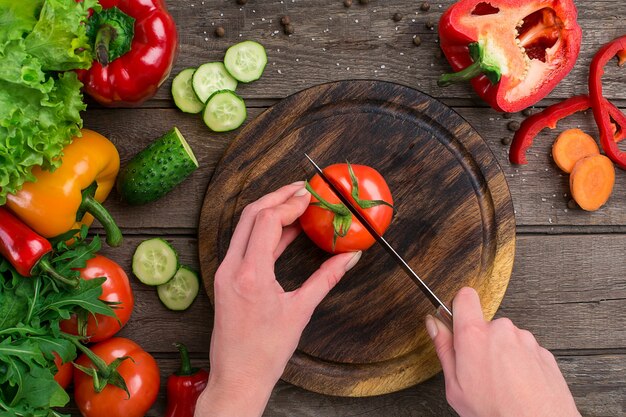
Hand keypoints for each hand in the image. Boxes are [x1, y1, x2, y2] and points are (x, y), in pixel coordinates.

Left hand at [196, 182, 361, 416]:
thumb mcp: (300, 311)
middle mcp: (231, 268)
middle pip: (250, 215)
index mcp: (250, 274)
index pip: (265, 221)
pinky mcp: (226, 279)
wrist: (238, 377)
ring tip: (296, 205)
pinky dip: (263, 232)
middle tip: (302, 190)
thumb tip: (350, 257)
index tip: (309, 197)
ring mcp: (225, 273)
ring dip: (269, 212)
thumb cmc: (266, 352)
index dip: (289, 204)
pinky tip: (285, 231)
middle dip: (276, 197)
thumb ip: (326, 278)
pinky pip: (244, 244)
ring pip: (244, 227)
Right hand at [426, 287, 580, 416]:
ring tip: (501, 384)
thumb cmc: (496, 412)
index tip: (456, 322)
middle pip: (485, 325)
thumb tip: (434, 325)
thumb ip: (444, 349)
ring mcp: (525, 340)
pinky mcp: (543, 352)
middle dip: (481, 342)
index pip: (464, 297)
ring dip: (502, 355)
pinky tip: (517, 386)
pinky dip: (520, 365)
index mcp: (474, 335)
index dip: (458, 307)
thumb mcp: (455, 386)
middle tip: (479, 371)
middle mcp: (502, 330)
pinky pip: (525, 351)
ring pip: (506, 339)